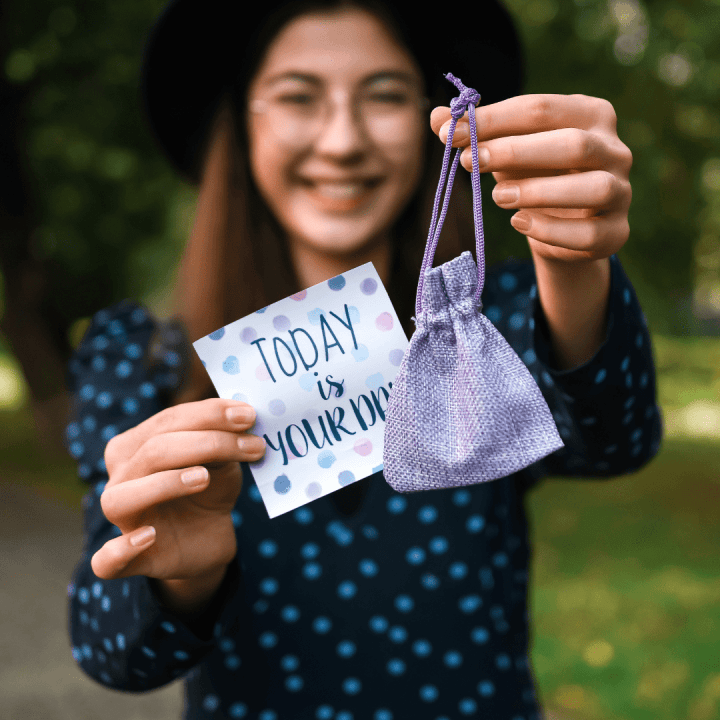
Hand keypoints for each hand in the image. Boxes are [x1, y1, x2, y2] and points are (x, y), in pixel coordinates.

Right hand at [91, 399, 265, 581]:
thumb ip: (222, 438)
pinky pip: (107, 560)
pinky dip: (120, 550)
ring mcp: (122, 520)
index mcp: (135, 445)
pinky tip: (148, 537)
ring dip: (164, 484)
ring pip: (121, 498)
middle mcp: (120, 478)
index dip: (210, 414)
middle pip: (153, 452)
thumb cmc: (208, 488)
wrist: (208, 537)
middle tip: (253, 446)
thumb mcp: (219, 460)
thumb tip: (243, 416)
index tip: (248, 415)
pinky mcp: (132, 560)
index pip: (169, 420)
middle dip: (208, 443)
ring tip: (203, 477)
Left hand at [430, 94, 632, 263]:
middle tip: (471, 162)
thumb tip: (435, 116)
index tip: (451, 133)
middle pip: (572, 143)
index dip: (493, 120)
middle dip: (515, 151)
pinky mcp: (616, 233)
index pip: (541, 109)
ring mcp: (621, 192)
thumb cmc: (534, 176)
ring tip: (497, 198)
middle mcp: (615, 150)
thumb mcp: (505, 151)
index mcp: (590, 115)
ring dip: (538, 192)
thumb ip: (475, 133)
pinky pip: (587, 233)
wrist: (562, 228)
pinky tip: (520, 223)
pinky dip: (550, 230)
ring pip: (592, 188)